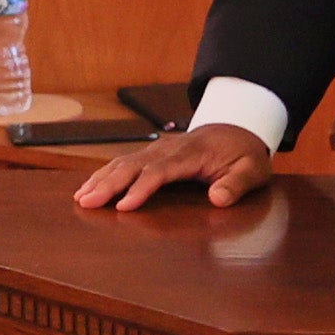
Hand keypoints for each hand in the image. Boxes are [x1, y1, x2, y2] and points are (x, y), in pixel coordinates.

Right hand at [74, 122, 275, 213]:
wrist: (238, 129)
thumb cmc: (244, 155)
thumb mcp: (253, 171)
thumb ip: (237, 184)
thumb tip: (218, 198)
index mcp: (193, 153)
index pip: (162, 170)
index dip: (142, 188)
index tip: (124, 206)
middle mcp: (170, 148)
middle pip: (134, 165)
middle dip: (109, 184)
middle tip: (87, 202)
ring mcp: (159, 148)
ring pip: (125, 161)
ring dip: (101, 179)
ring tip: (81, 197)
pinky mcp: (153, 152)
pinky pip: (125, 162)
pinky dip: (105, 174)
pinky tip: (89, 187)